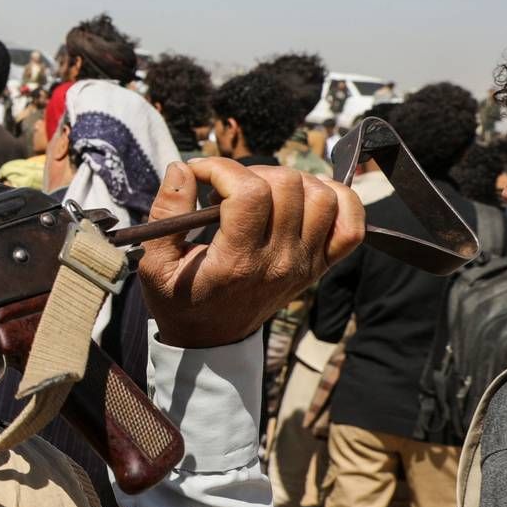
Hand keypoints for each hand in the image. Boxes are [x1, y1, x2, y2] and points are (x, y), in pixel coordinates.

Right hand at [139, 158, 362, 347]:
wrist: (211, 339)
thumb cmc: (180, 300)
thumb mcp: (155, 265)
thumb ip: (165, 215)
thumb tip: (182, 168)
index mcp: (237, 262)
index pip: (249, 194)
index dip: (222, 168)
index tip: (199, 172)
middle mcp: (279, 261)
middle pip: (287, 187)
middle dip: (251, 171)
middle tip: (227, 186)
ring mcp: (305, 263)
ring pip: (322, 197)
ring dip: (290, 181)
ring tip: (260, 191)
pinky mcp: (319, 265)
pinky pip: (351, 224)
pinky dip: (336, 200)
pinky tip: (304, 198)